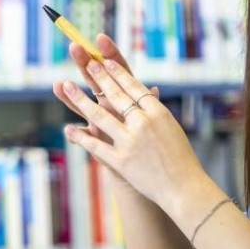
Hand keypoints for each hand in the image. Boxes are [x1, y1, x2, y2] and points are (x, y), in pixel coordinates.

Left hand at [53, 34, 218, 211]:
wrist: (183, 187)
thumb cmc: (181, 159)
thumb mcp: (171, 129)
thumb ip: (155, 111)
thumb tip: (149, 91)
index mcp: (159, 113)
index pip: (134, 87)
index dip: (118, 73)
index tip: (106, 61)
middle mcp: (144, 124)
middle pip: (116, 95)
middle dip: (98, 77)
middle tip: (86, 62)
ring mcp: (131, 142)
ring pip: (99, 116)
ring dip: (79, 99)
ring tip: (65, 84)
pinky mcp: (121, 161)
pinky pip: (95, 146)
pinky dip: (80, 138)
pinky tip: (68, 128)